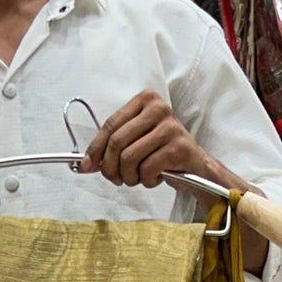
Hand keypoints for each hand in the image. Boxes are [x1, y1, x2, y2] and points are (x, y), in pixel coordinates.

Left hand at [82, 92, 209, 189]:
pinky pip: (147, 169)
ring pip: (130, 157)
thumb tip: (86, 164)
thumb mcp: (136, 142)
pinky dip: (146, 181)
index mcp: (145, 100)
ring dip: (129, 177)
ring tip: (137, 179)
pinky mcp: (178, 147)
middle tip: (115, 179)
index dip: (96, 148)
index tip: (87, 166)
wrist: (194, 166)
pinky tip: (154, 178)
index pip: (111, 125)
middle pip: (117, 142)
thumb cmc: (162, 152)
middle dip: (111, 167)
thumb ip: (112, 147)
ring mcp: (170, 127)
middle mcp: (158, 108)